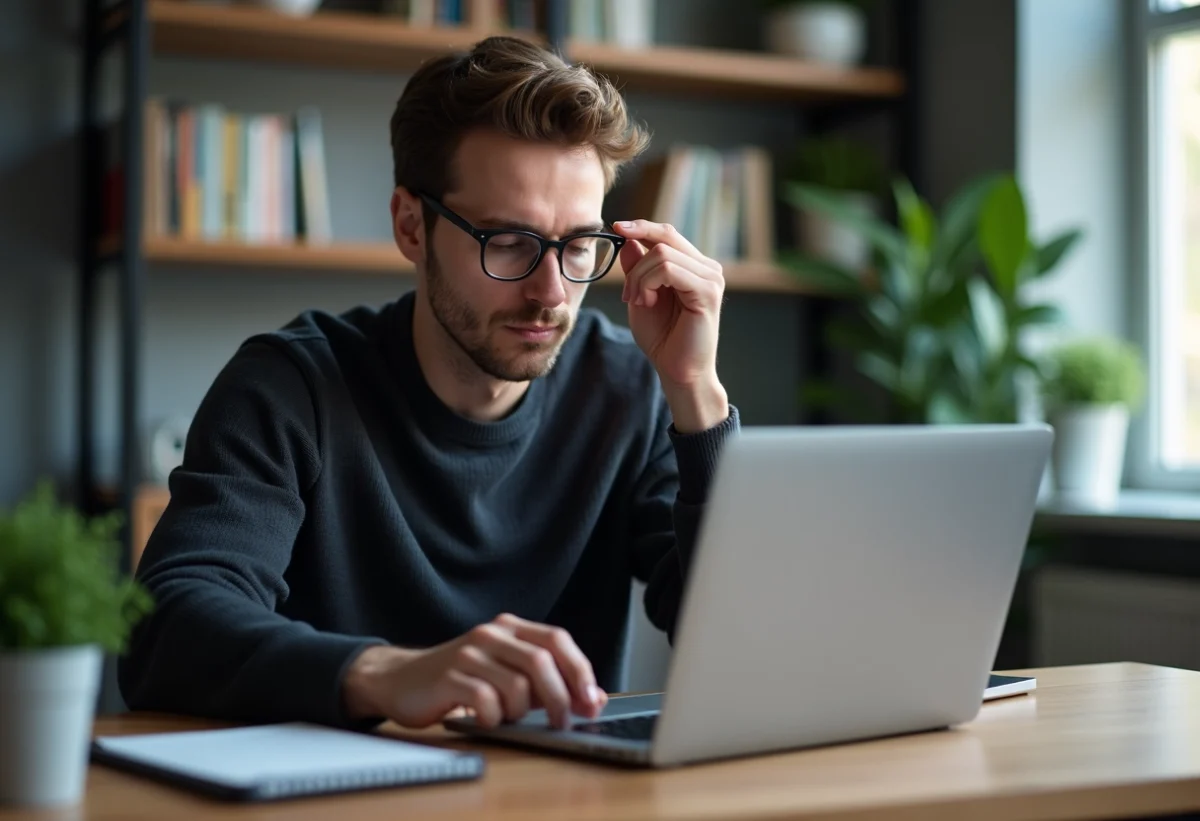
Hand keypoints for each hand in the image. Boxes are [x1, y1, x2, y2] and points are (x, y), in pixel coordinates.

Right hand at [341, 613, 606, 729]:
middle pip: (541, 661)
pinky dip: (493, 718)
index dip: (580, 670)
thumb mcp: (507, 676)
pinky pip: (486, 702)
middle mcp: (491, 633)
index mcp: (510, 628)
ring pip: (517, 685)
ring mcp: (469, 652)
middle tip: (562, 723)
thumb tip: (594, 699)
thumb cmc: (461, 679)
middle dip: (559, 698)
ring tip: (508, 718)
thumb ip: (548, 684)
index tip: (591, 701)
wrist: (400, 680)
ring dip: (520, 712)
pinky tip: (484, 719)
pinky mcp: (448, 676)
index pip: (557, 639)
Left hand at [614, 220, 728, 431]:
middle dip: (635, 263)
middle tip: (627, 293)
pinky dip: (648, 283)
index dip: (642, 226)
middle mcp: (708, 268)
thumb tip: (629, 238)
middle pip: (664, 239)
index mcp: (694, 266)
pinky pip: (669, 269)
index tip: (616, 227)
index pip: (668, 234)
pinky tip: (646, 302)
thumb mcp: (641, 295)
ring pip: (662, 253)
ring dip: (639, 277)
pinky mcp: (708, 291)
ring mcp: (711, 278)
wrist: (678, 372)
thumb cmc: (663, 339)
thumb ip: (637, 267)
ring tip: (638, 302)